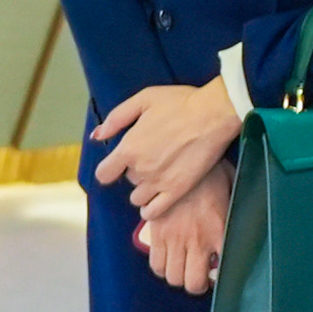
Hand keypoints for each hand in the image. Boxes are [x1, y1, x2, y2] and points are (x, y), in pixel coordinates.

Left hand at [93, 77, 241, 215]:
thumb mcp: (144, 99)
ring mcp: (159, 182)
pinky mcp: (178, 190)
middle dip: (135, 171)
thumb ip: (116, 118)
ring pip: (138, 198)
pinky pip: (154, 211)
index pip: (103, 174)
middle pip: (127, 181)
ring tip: (158, 175)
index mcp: (128, 149)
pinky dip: (151, 208)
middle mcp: (140, 169)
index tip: (119, 163)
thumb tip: (97, 135)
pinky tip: (158, 197)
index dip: (110, 168)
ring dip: (144, 189)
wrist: (215, 113)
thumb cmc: (181, 103)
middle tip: (153, 157)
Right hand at [136, 164, 232, 296]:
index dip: (224, 278)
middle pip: (192, 283)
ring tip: (185, 266)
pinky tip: (170, 258)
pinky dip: (162, 267)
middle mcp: (197, 240)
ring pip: (173, 277)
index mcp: (221, 230)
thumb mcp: (234, 192)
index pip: (225, 269)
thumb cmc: (213, 173)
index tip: (223, 274)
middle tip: (200, 276)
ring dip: (179, 276)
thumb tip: (248, 225)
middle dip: (197, 285)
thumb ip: (237, 213)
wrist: (183, 156)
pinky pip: (156, 263)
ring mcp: (175, 238)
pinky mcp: (157, 233)